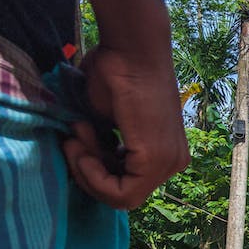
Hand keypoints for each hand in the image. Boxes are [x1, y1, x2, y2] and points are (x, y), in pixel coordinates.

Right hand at [62, 45, 189, 209]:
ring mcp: (168, 164)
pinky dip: (92, 173)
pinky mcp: (155, 162)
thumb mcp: (106, 122)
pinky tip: (82, 139)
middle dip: (89, 171)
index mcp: (165, 155)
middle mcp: (173, 163)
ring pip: (121, 198)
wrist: (130, 50)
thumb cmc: (117, 74)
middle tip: (75, 135)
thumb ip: (102, 147)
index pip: (126, 186)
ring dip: (87, 168)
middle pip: (123, 194)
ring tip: (79, 131)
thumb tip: (85, 167)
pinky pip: (121, 193)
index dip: (94, 171)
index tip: (77, 137)